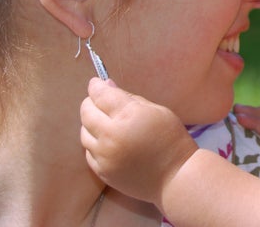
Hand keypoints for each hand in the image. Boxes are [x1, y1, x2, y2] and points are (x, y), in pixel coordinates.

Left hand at [80, 78, 197, 203]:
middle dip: (90, 102)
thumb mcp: (158, 111)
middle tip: (99, 100)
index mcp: (129, 117)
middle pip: (87, 113)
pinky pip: (89, 152)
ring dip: (91, 124)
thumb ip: (131, 99)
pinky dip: (94, 143)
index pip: (102, 95)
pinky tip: (107, 141)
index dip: (96, 86)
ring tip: (105, 122)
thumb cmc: (172, 139)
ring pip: (84, 133)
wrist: (175, 176)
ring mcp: (104, 156)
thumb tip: (107, 86)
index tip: (96, 82)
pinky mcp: (102, 171)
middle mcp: (111, 136)